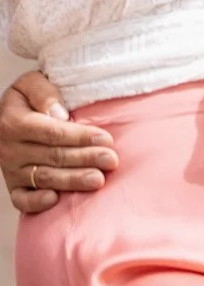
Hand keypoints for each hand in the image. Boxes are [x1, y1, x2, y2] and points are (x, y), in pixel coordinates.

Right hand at [2, 72, 115, 213]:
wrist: (8, 115)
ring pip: (43, 178)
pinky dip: (36, 202)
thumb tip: (59, 114)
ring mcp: (10, 169)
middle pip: (52, 156)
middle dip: (85, 158)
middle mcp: (9, 148)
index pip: (52, 132)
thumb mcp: (32, 83)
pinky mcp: (13, 185)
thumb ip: (43, 93)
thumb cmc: (30, 97)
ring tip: (97, 180)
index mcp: (13, 121)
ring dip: (72, 180)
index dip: (80, 137)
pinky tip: (55, 200)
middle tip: (110, 160)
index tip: (106, 139)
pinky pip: (21, 199)